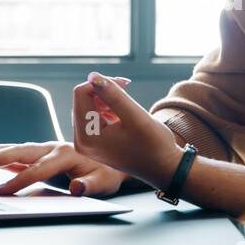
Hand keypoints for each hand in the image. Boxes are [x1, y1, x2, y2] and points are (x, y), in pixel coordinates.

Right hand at [0, 140, 129, 196]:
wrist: (115, 156)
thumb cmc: (109, 172)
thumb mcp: (105, 182)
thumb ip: (91, 185)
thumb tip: (76, 188)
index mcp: (66, 154)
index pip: (37, 170)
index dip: (19, 181)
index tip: (1, 192)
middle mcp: (52, 147)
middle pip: (20, 152)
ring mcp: (45, 148)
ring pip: (15, 149)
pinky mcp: (40, 153)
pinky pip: (16, 153)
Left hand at [72, 71, 182, 189]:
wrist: (163, 168)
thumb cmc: (153, 145)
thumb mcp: (135, 115)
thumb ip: (113, 94)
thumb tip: (92, 75)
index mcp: (87, 136)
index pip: (81, 93)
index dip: (102, 83)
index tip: (125, 84)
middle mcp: (81, 142)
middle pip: (82, 99)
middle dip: (104, 91)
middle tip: (128, 91)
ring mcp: (86, 143)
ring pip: (88, 105)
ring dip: (107, 100)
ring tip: (128, 108)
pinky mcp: (94, 143)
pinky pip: (94, 116)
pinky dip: (108, 109)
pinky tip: (123, 116)